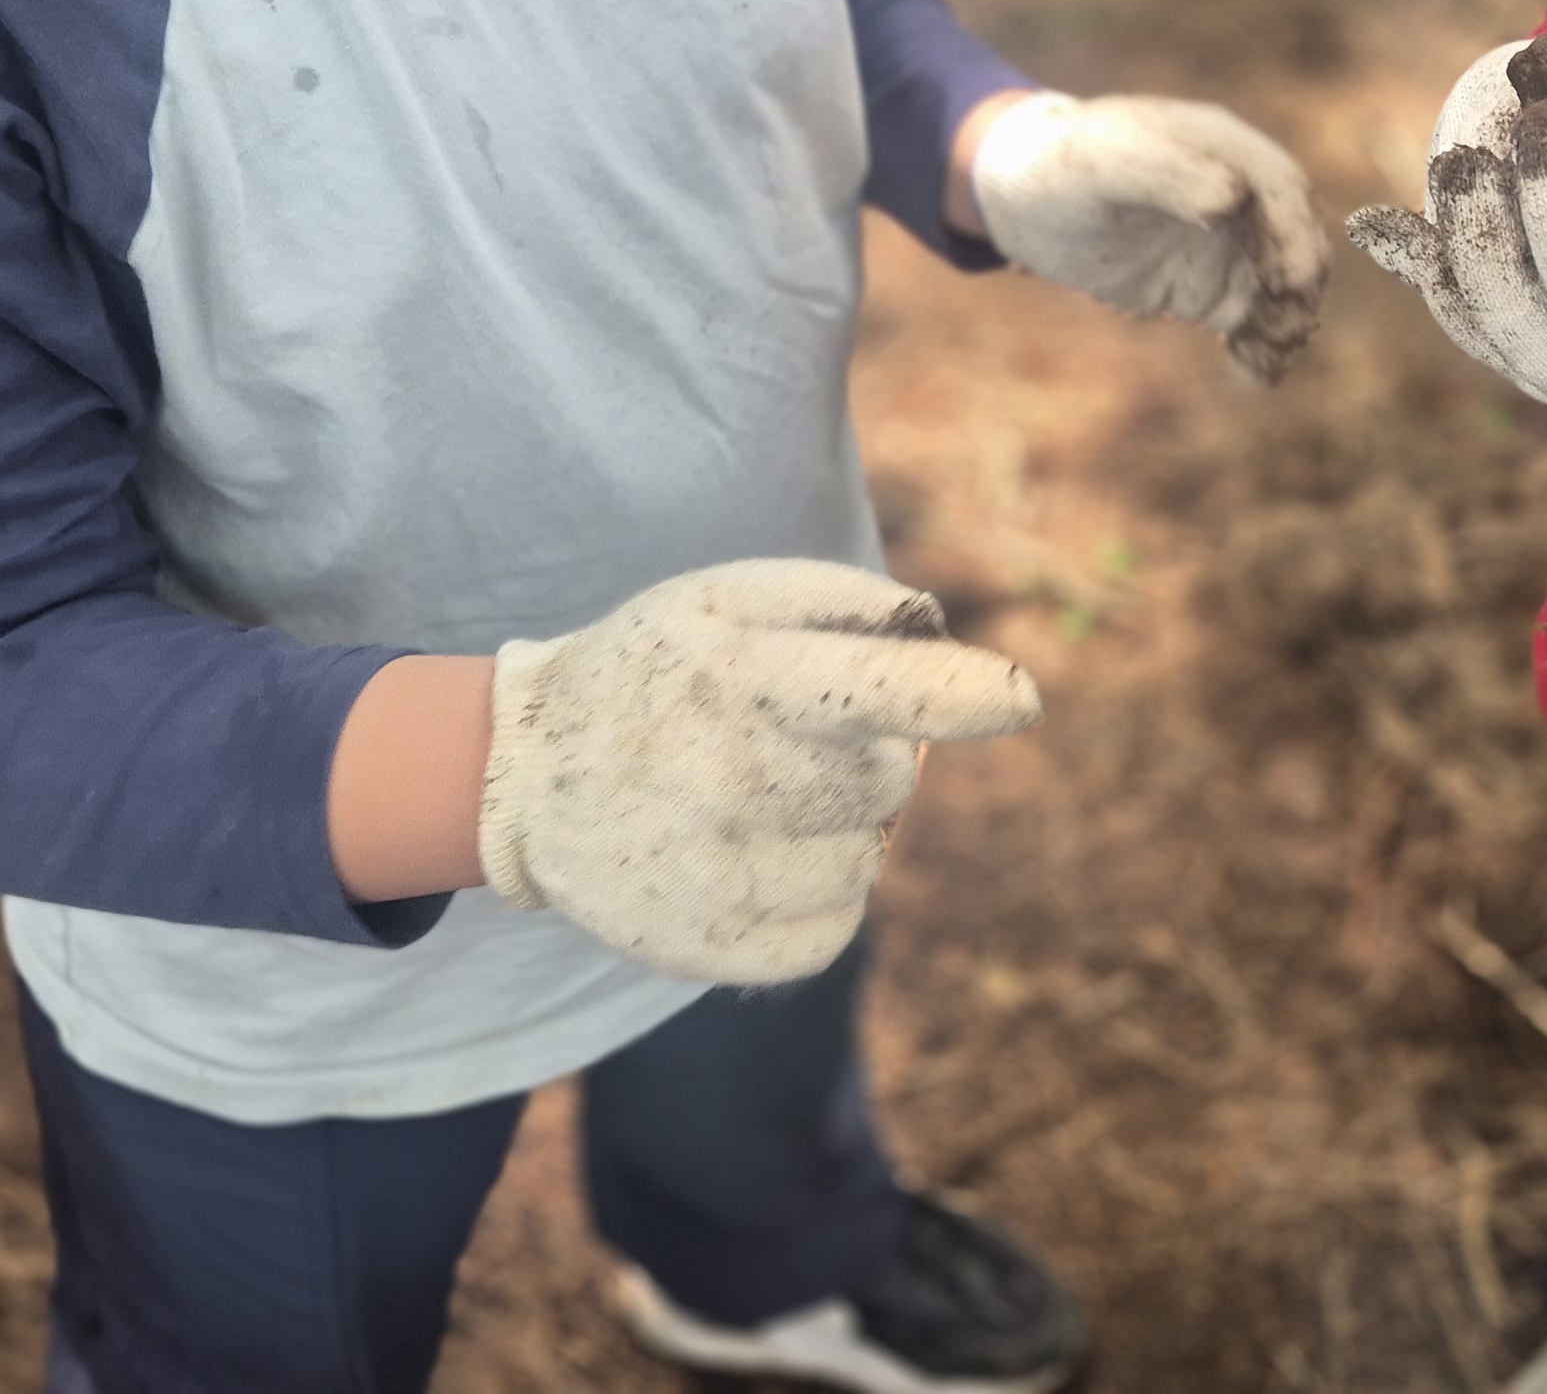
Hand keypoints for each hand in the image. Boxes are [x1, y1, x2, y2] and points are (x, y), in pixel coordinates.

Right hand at [477, 559, 1038, 983]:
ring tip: (756, 798)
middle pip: (896, 780)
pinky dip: (818, 895)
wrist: (525, 775)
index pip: (882, 690)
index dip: (964, 694)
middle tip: (794, 739)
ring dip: (841, 829)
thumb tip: (942, 638)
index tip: (1020, 698)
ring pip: (871, 859)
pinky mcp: (720, 950)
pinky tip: (753, 857)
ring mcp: (725, 875)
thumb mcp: (729, 596)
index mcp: (745, 678)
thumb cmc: (657, 670)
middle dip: (872, 756)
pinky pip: (837, 925)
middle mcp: (734, 780)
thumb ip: (846, 602)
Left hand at [965, 91, 1328, 383]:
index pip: (1280, 186)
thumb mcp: (1104, 164)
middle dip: (1300, 283)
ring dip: (1287, 318)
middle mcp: (1236, 193)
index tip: (1291, 278)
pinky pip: (1250, 317)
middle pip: (1292, 237)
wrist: (1021, 201)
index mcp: (1220, 146)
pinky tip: (1261, 373)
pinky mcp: (1206, 285)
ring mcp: (1224, 242)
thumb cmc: (1059, 166)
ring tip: (1273, 358)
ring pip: (1279, 283)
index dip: (1294, 231)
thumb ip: (1167, 174)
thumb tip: (1232, 198)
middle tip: (1289, 329)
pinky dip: (1261, 344)